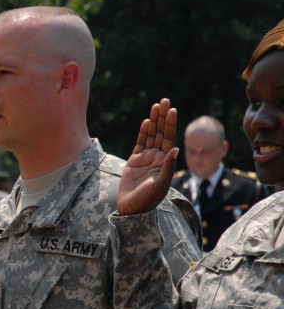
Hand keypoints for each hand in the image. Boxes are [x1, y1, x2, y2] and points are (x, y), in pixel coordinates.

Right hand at [117, 98, 178, 214]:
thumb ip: (168, 167)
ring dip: (154, 121)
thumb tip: (175, 149)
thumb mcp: (160, 184)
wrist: (132, 208)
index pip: (169, 138)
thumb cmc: (147, 200)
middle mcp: (157, 157)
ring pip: (151, 135)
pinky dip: (143, 132)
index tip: (172, 110)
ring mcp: (146, 158)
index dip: (170, 124)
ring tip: (156, 106)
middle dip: (163, 117)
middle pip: (161, 133)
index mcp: (165, 162)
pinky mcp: (134, 161)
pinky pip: (140, 143)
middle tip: (164, 101)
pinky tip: (146, 122)